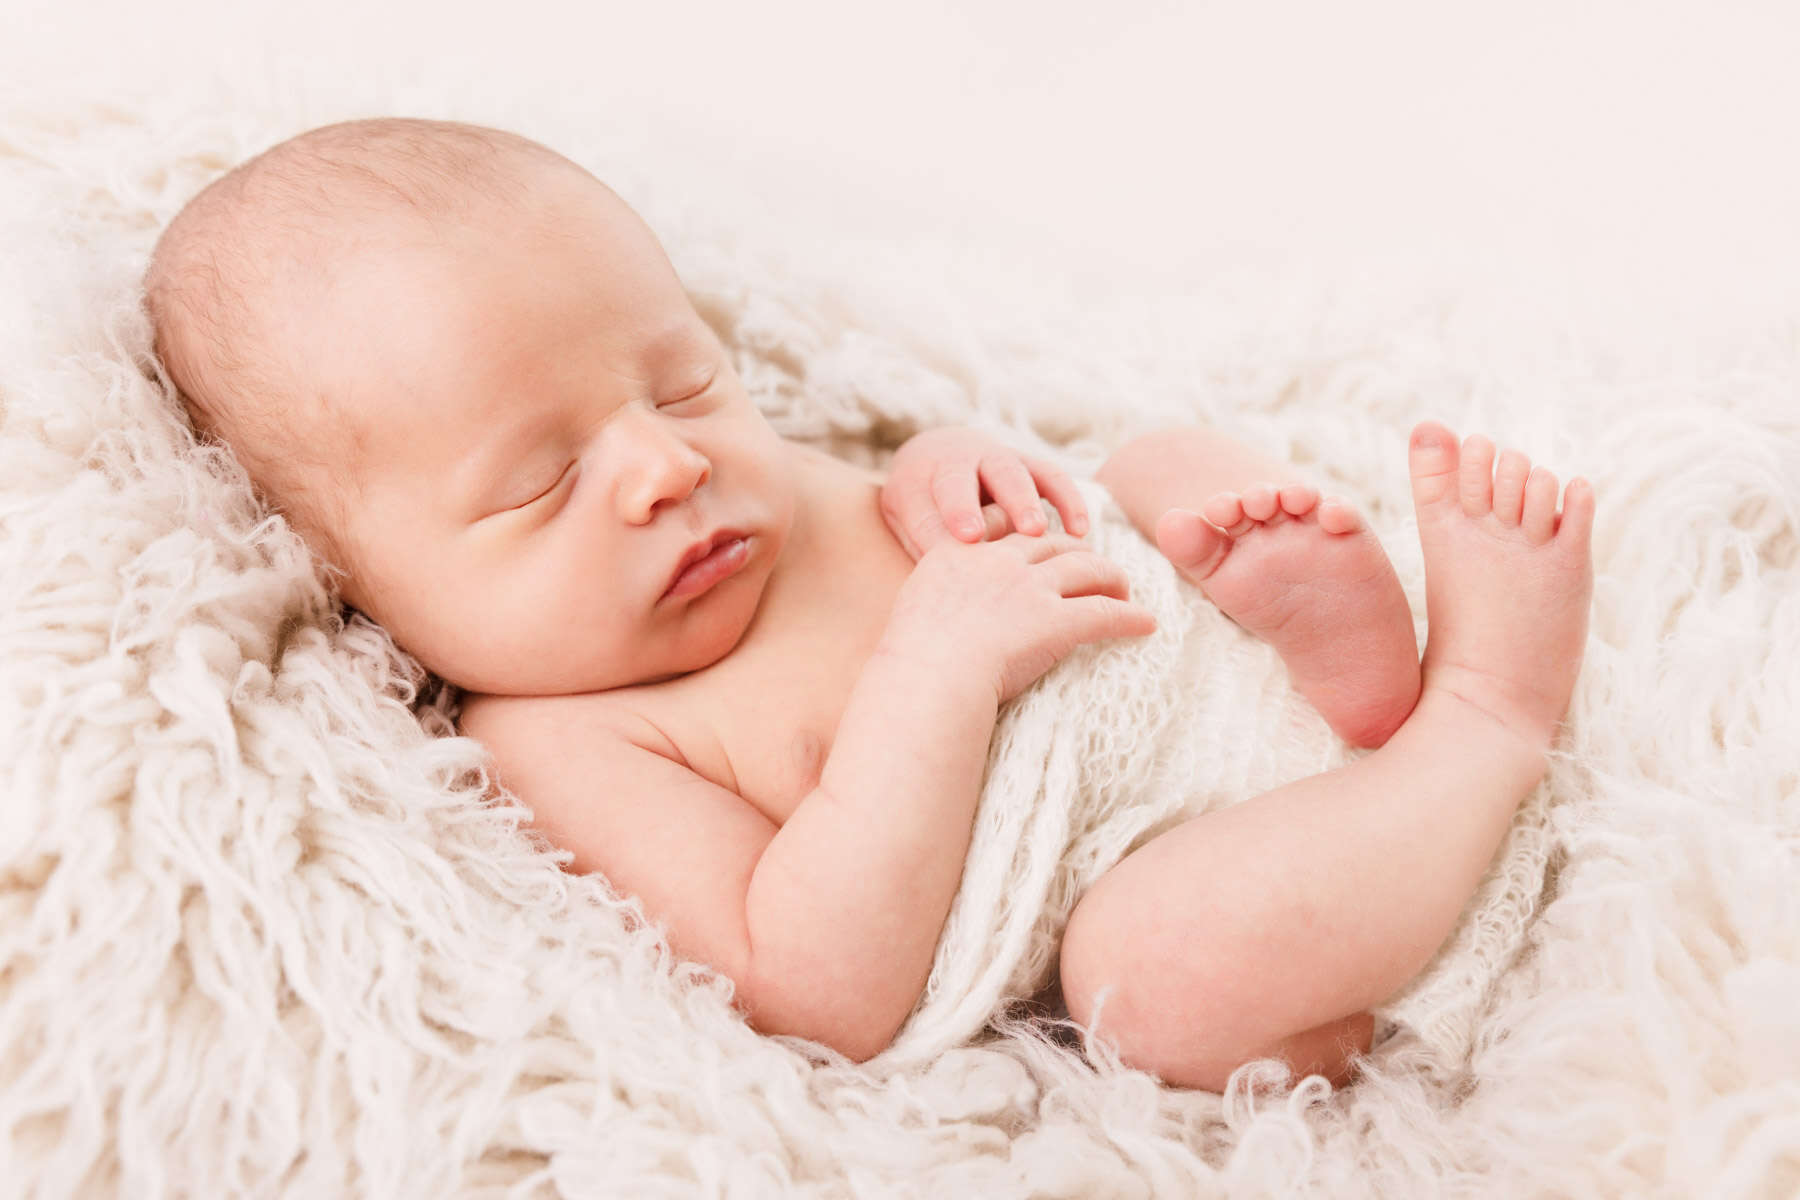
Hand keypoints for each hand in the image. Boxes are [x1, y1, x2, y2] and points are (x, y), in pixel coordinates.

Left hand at [879, 427, 1089, 561]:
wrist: (940, 455)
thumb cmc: (924, 508)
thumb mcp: (908, 523)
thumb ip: (924, 549)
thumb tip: (942, 589)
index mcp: (915, 483)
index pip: (921, 510)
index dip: (934, 528)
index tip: (955, 546)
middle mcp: (954, 465)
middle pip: (959, 482)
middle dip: (967, 507)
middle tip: (977, 536)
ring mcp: (993, 461)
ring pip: (1008, 474)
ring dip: (1022, 502)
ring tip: (1036, 532)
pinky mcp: (1027, 464)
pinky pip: (1050, 476)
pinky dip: (1066, 499)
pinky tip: (1079, 530)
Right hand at [880, 530, 1157, 705]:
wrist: (927, 678)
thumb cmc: (911, 660)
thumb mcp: (915, 610)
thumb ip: (938, 598)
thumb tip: (948, 615)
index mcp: (960, 552)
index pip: (1004, 526)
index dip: (1029, 535)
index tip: (1042, 544)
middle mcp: (999, 561)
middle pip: (1053, 543)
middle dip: (1079, 552)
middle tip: (1093, 569)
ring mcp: (1031, 589)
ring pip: (1087, 568)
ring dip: (1111, 577)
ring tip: (1124, 590)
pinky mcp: (1057, 620)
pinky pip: (1105, 613)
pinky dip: (1130, 617)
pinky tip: (1145, 624)